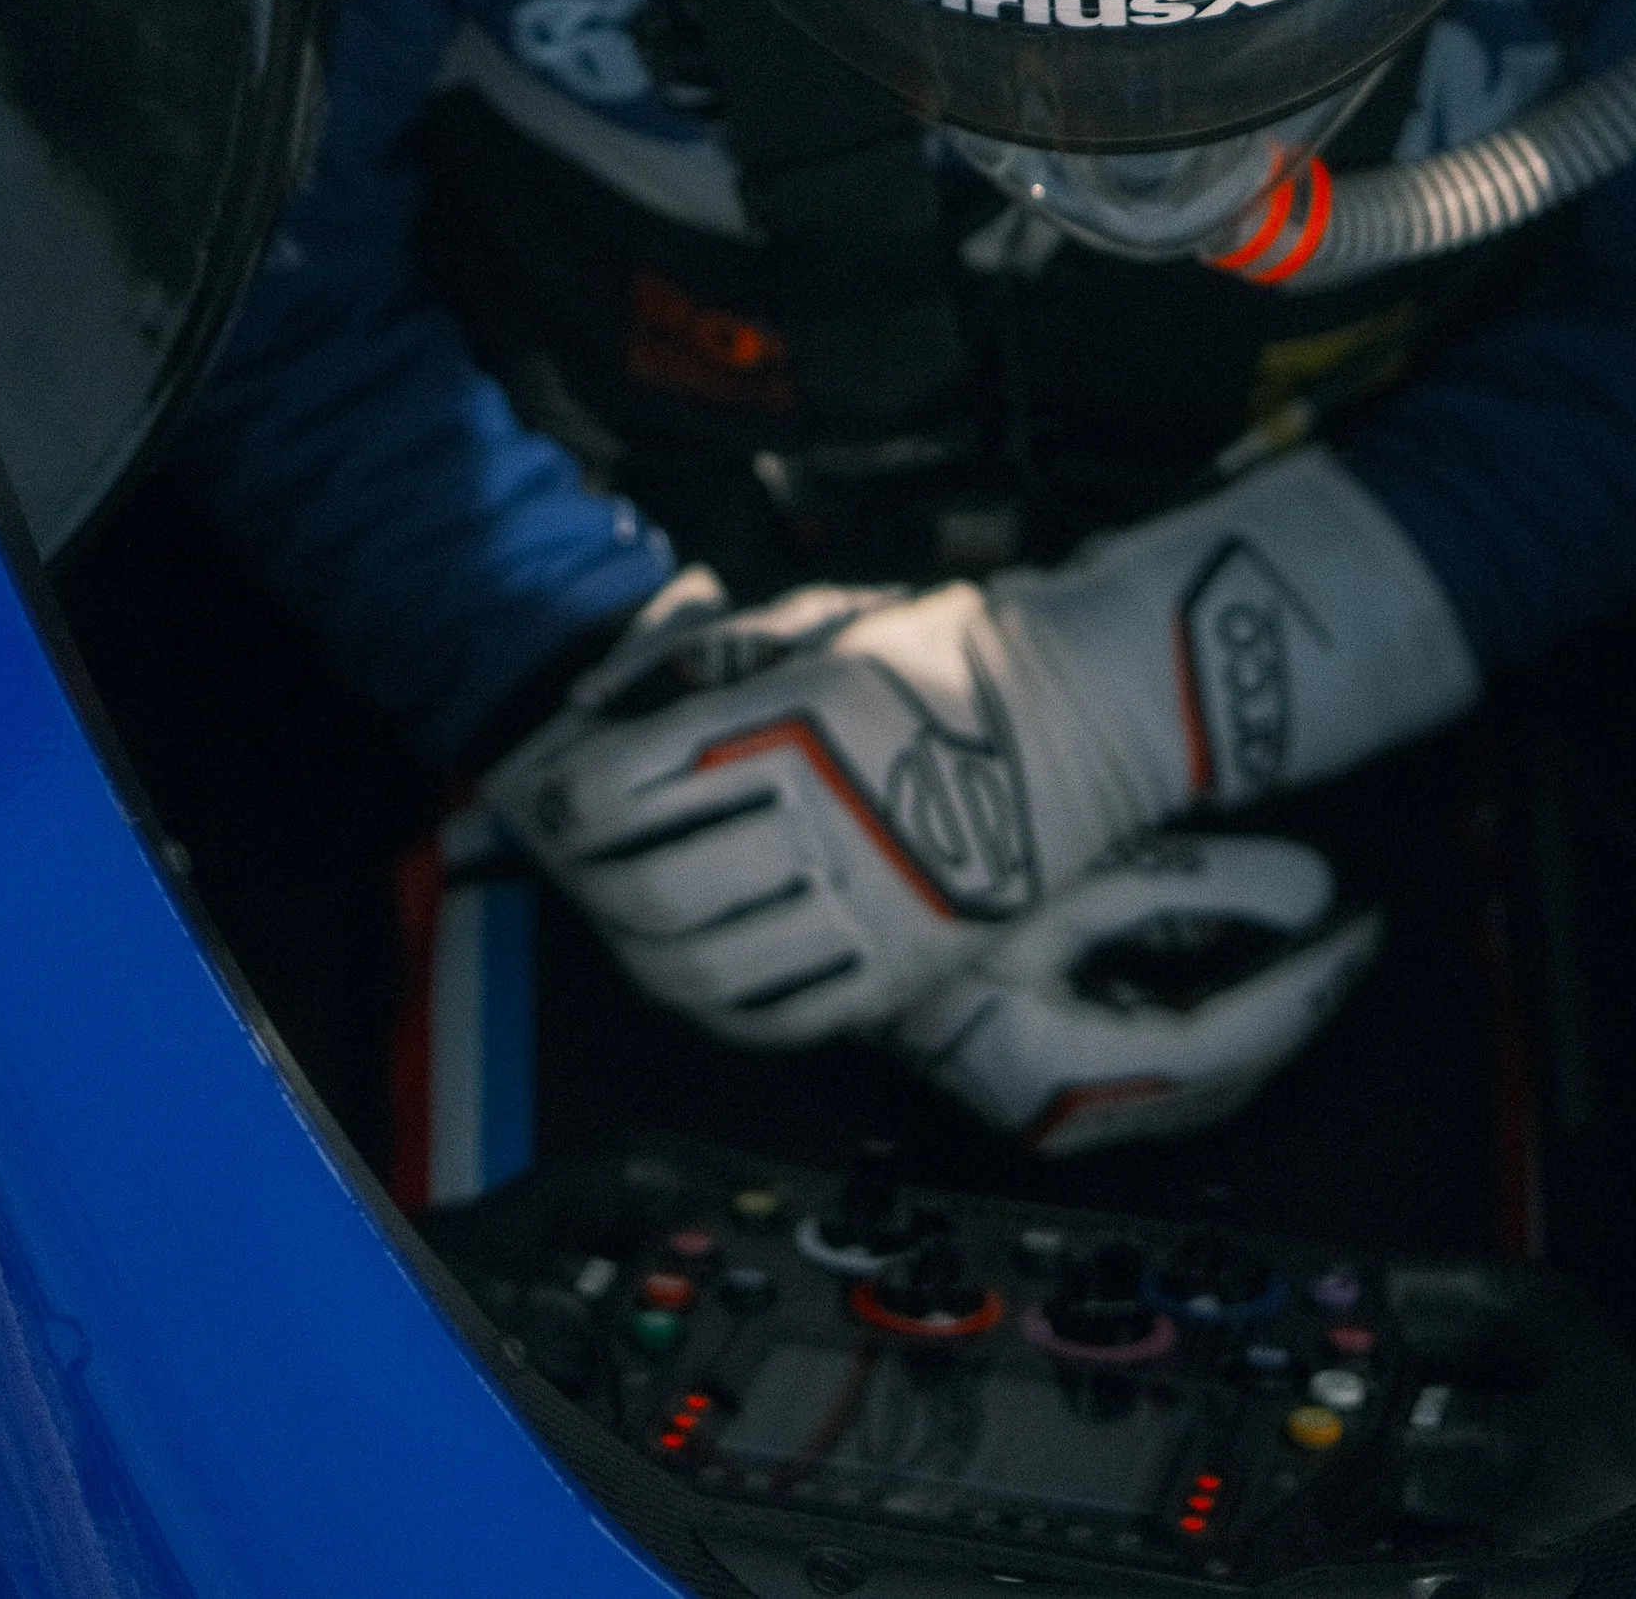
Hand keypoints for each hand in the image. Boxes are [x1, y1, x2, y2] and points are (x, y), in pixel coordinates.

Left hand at [486, 453, 1472, 1048]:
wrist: (1090, 714)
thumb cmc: (947, 652)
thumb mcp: (821, 620)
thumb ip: (702, 657)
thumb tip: (592, 703)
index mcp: (800, 722)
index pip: (627, 786)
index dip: (561, 795)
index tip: (545, 788)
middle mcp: (829, 819)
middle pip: (643, 883)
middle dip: (581, 872)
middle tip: (569, 852)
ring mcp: (869, 906)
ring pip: (692, 963)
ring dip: (629, 942)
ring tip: (620, 907)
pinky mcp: (903, 970)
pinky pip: (768, 1016)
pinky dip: (703, 1000)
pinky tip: (687, 968)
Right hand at [891, 835, 1380, 1154]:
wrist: (829, 897)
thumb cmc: (932, 874)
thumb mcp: (1070, 868)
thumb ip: (1199, 882)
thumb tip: (1313, 893)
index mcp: (1067, 1069)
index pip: (1231, 1037)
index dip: (1309, 983)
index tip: (1362, 928)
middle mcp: (1062, 1109)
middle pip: (1226, 1074)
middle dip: (1298, 1002)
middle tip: (1355, 932)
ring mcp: (1050, 1106)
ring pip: (1200, 1082)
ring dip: (1262, 1014)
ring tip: (1312, 941)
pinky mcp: (1043, 1085)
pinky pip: (1161, 1068)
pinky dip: (1213, 1017)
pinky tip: (1233, 958)